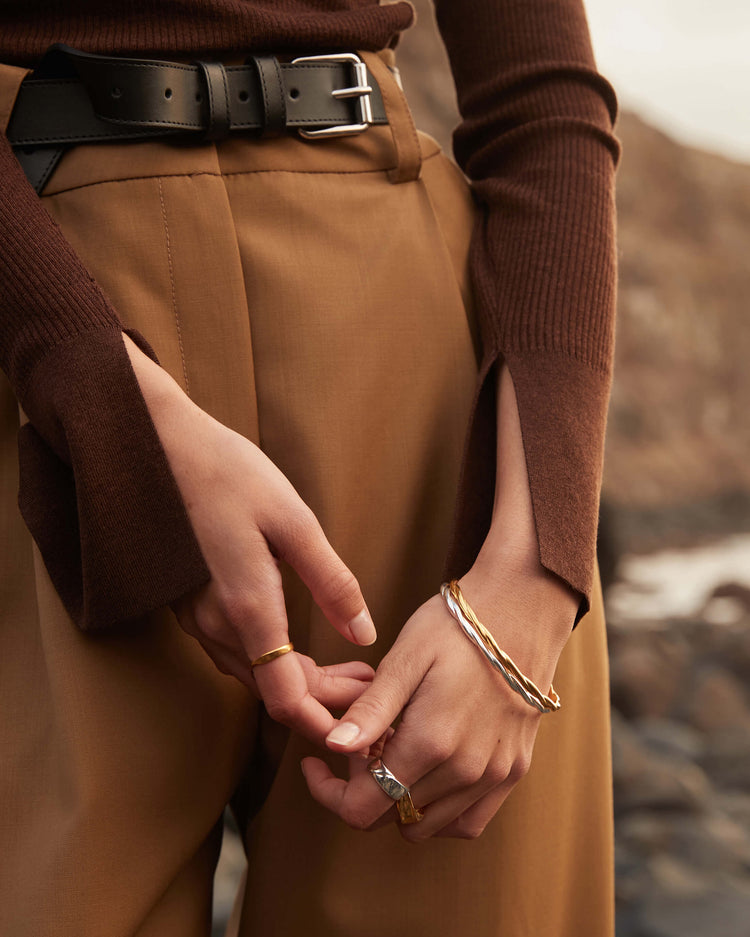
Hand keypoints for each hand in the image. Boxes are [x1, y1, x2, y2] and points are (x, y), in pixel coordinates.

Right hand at [122, 334, 376, 744]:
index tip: (360, 720)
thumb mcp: (293, 521)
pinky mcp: (189, 602)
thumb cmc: (228, 474)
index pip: (283, 697)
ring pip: (251, 673)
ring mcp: (196, 617)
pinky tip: (299, 645)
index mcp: (246, 609)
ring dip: (299, 681)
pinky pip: (234, 651)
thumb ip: (331, 582)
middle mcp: (215, 626)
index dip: (322, 720)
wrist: (155, 446)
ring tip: (348, 668)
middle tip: (368, 684)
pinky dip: (272, 661)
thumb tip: (364, 634)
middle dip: (322, 699)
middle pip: (270, 689)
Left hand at [301, 556, 576, 839]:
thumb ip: (371, 710)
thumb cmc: (456, 627)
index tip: (317, 762)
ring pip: (427, 826)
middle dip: (363, 789)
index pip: (364, 807)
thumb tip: (334, 746)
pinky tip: (428, 773)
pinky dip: (440, 812)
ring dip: (400, 800)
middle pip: (391, 816)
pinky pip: (468, 822)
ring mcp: (494, 775)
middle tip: (363, 743)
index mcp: (431, 741)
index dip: (330, 793)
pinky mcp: (513, 772)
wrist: (521, 611)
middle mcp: (465, 770)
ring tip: (396, 752)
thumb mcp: (405, 658)